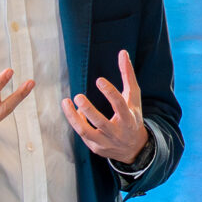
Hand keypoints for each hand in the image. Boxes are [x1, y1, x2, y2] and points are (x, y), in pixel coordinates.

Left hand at [64, 50, 151, 164]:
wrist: (134, 148)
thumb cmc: (132, 117)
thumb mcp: (133, 98)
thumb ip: (128, 76)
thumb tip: (122, 53)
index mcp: (129, 119)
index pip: (120, 106)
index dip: (110, 93)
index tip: (99, 81)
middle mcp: (118, 132)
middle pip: (101, 122)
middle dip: (89, 110)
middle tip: (78, 96)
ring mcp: (106, 142)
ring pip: (87, 132)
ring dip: (74, 118)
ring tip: (66, 102)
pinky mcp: (96, 147)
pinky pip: (83, 135)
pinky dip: (76, 122)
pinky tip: (73, 111)